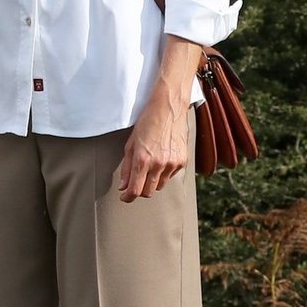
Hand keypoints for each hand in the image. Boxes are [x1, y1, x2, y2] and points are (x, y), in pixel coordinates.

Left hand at [118, 88, 190, 202]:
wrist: (168, 108)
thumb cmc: (147, 123)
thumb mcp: (130, 144)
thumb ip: (127, 167)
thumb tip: (123, 186)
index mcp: (143, 159)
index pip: (136, 190)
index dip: (128, 197)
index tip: (124, 198)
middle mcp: (159, 164)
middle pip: (148, 191)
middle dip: (140, 190)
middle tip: (135, 182)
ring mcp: (173, 164)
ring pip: (160, 185)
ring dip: (152, 182)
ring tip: (148, 166)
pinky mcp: (182, 161)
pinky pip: (170, 176)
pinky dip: (164, 173)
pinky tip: (160, 159)